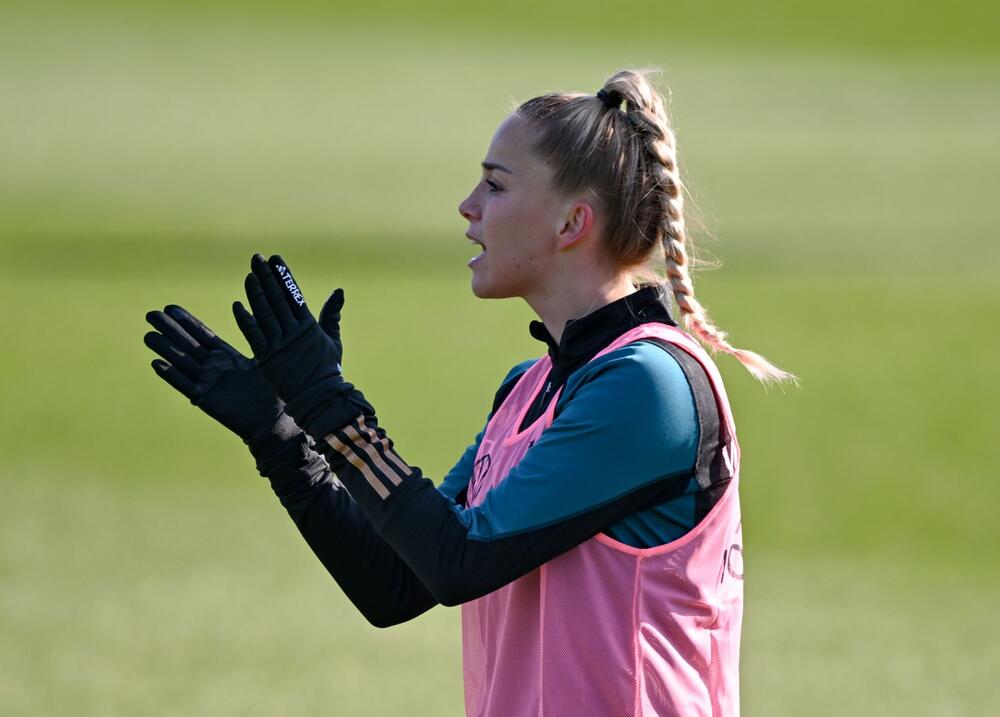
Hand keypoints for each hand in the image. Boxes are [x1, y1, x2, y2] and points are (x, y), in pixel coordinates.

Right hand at [144, 304, 284, 442]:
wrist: (273, 418)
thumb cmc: (272, 389)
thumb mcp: (262, 358)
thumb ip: (254, 336)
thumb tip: (254, 310)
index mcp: (225, 355)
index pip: (202, 334)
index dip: (186, 321)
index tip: (170, 307)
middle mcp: (213, 367)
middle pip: (187, 344)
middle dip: (169, 329)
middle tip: (151, 314)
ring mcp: (207, 382)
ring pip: (181, 362)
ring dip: (164, 349)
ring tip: (148, 335)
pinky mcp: (205, 399)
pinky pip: (184, 385)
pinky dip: (170, 375)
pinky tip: (156, 363)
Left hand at [232, 254, 372, 436]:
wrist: (319, 397)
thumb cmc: (327, 369)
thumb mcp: (332, 340)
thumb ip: (332, 315)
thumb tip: (339, 291)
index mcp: (309, 325)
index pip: (293, 294)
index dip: (283, 275)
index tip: (275, 259)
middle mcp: (293, 332)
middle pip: (276, 298)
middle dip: (266, 276)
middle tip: (257, 258)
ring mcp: (279, 344)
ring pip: (263, 313)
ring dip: (255, 293)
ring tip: (249, 276)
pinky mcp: (266, 358)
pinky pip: (253, 335)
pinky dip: (245, 320)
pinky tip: (238, 305)